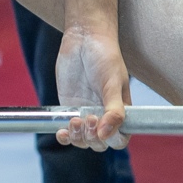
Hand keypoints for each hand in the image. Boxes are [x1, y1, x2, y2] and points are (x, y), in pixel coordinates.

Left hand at [53, 23, 130, 150]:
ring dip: (78, 137)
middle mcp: (103, 116)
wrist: (83, 38)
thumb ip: (114, 109)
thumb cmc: (105, 56)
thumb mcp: (112, 82)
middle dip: (92, 138)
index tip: (102, 130)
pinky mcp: (69, 109)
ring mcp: (85, 113)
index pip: (120, 138)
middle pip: (99, 144)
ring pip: (82, 141)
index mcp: (120, 111)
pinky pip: (67, 132)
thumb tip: (107, 133)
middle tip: (88, 118)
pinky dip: (64, 136)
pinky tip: (61, 132)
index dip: (112, 140)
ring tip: (74, 119)